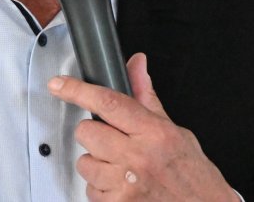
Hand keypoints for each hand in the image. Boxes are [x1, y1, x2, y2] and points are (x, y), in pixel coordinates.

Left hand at [48, 53, 237, 200]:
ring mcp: (126, 185)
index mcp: (153, 133)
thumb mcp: (176, 131)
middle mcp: (137, 157)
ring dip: (98, 165)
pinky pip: (91, 191)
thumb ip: (146, 98)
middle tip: (115, 142)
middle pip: (87, 132)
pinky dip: (102, 190)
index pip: (107, 102)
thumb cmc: (194, 177)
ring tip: (122, 169)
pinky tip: (123, 188)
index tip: (58, 84)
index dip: (77, 90)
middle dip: (96, 135)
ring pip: (85, 163)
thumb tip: (136, 65)